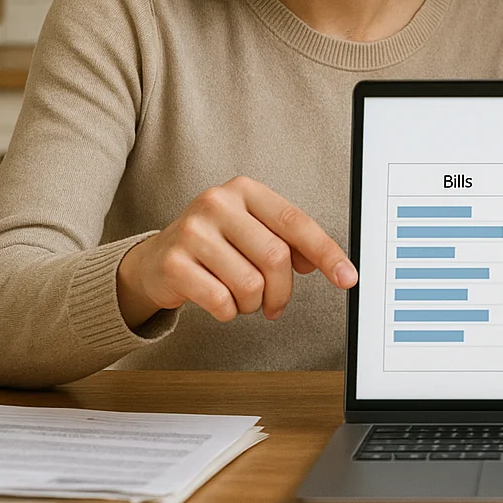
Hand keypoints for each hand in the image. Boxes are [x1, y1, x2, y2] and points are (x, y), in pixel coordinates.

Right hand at [116, 176, 355, 329]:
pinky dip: (228, 312)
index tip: (347, 277)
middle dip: (282, 291)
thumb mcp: (252, 231)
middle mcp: (217, 203)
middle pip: (276, 258)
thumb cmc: (214, 244)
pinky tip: (219, 302)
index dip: (326, 252)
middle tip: (275, 304)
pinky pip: (221, 302)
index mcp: (245, 190)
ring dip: (253, 304)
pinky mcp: (174, 263)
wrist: (156, 260)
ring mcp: (193, 231)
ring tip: (241, 298)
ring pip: (250, 284)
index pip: (295, 222)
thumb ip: (286, 241)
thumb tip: (318, 263)